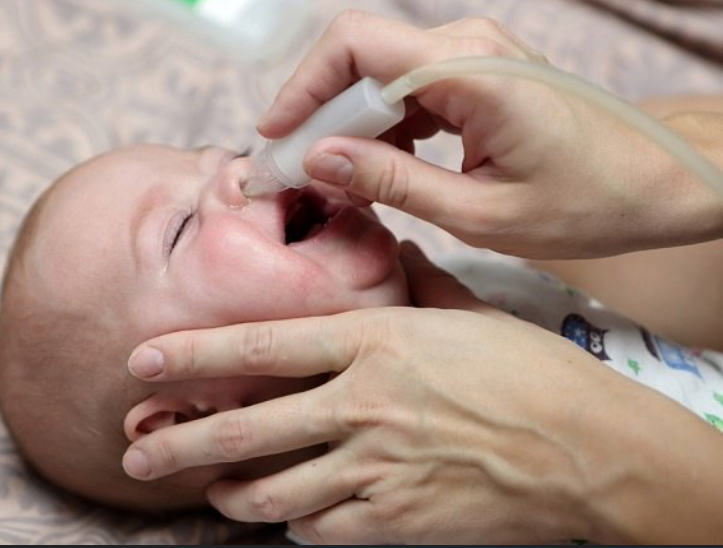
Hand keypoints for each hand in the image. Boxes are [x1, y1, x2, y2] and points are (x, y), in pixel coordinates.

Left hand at [122, 244, 650, 542]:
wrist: (585, 448)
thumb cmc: (530, 373)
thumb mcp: (470, 314)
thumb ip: (418, 285)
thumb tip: (395, 256)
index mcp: (376, 342)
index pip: (263, 343)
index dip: (194, 352)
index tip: (145, 358)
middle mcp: (363, 403)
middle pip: (246, 428)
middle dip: (179, 440)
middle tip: (138, 448)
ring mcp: (376, 466)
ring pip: (271, 490)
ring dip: (229, 492)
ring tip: (210, 490)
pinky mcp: (395, 519)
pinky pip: (318, 530)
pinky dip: (296, 524)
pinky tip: (292, 515)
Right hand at [258, 11, 722, 257]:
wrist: (653, 183)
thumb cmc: (587, 203)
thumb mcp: (481, 214)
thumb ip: (394, 183)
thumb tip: (319, 159)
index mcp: (471, 73)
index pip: (356, 48)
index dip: (302, 90)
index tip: (274, 139)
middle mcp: (467, 47)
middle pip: (358, 57)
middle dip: (316, 113)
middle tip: (294, 171)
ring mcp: (472, 56)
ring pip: (377, 74)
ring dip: (346, 123)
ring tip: (331, 180)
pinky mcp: (475, 75)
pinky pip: (406, 89)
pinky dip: (379, 128)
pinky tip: (376, 168)